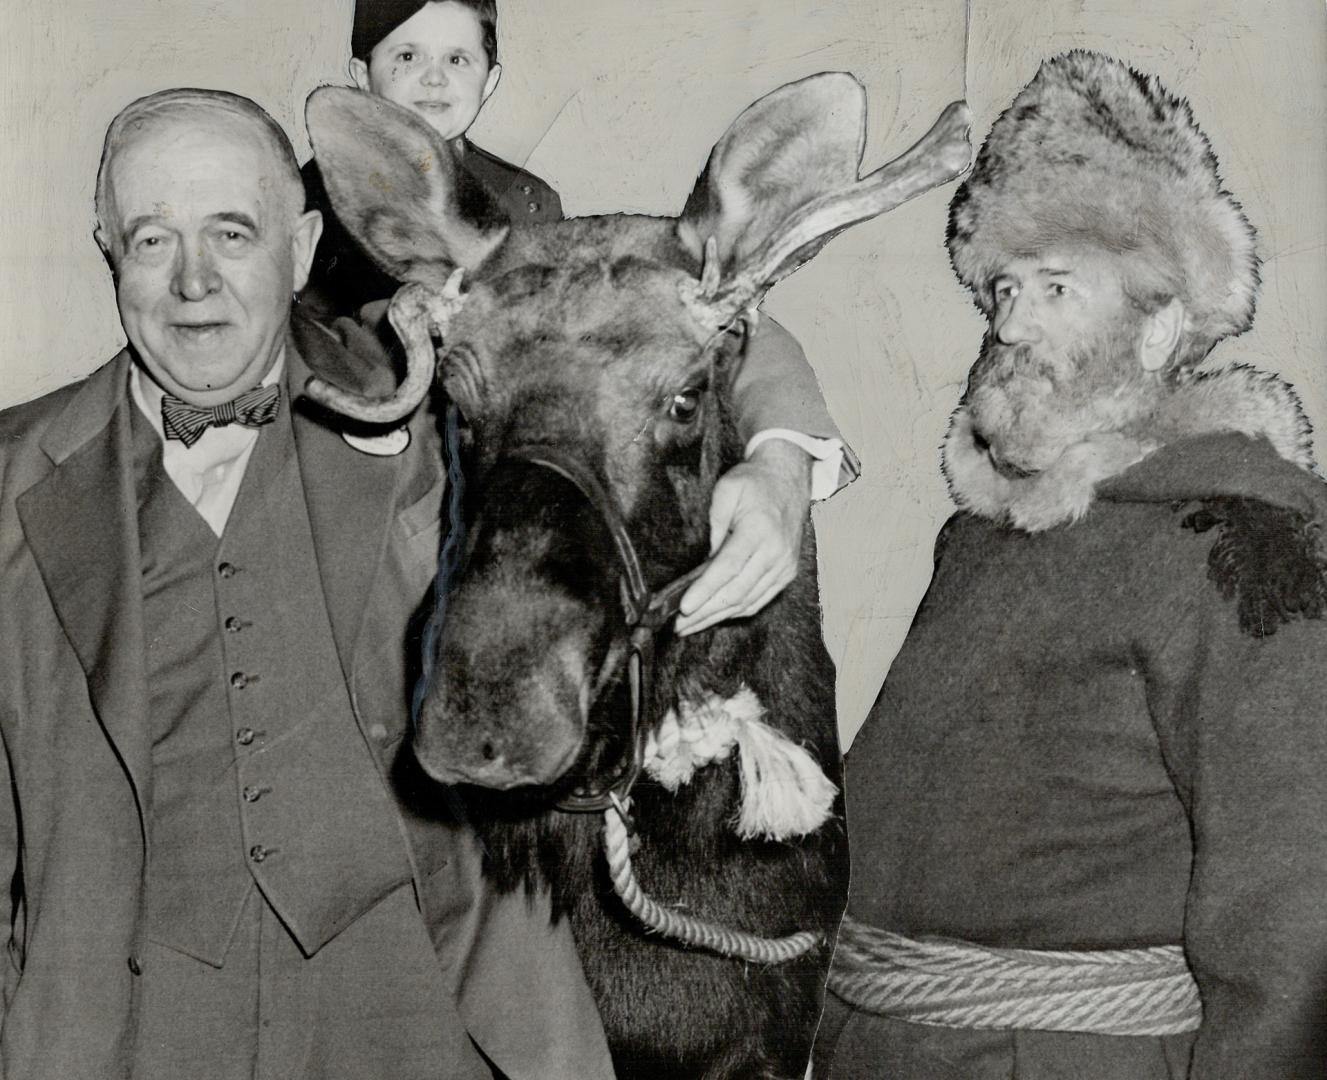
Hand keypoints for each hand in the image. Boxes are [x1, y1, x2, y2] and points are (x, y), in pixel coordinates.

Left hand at [675, 439, 811, 635]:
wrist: (789, 478)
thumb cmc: (754, 482)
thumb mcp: (727, 490)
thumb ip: (714, 524)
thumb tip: (704, 561)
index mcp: (760, 530)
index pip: (728, 568)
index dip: (705, 590)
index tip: (684, 607)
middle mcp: (776, 552)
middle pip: (736, 592)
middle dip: (705, 612)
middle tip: (679, 626)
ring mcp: (784, 565)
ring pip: (748, 601)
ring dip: (718, 617)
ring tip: (692, 626)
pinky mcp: (787, 572)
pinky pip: (760, 599)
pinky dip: (736, 610)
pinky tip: (716, 615)